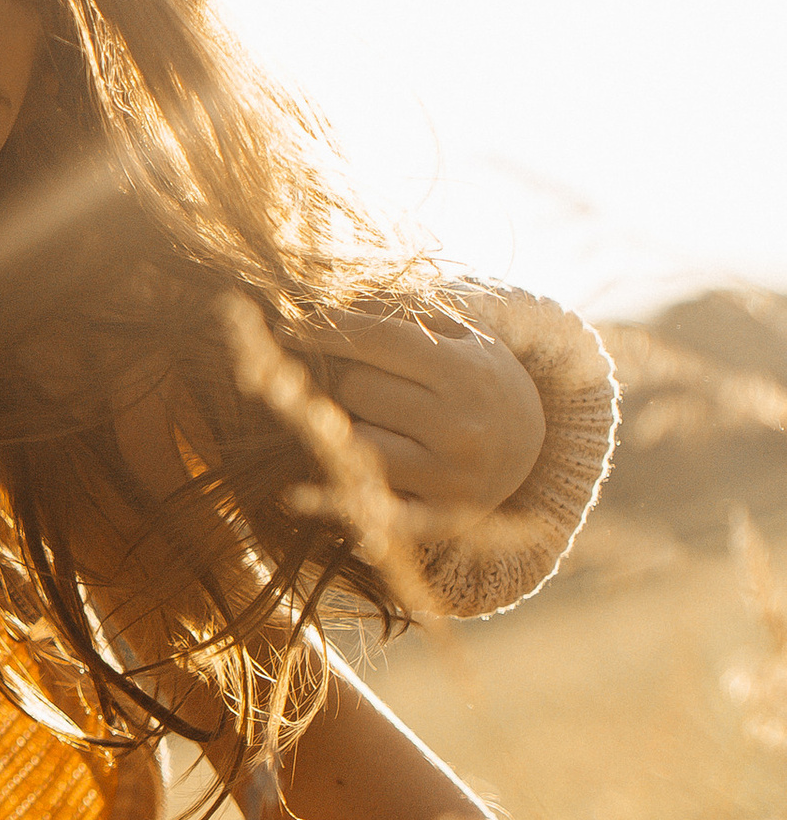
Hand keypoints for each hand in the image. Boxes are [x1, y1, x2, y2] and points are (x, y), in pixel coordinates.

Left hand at [308, 308, 546, 536]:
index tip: (289, 324)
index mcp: (467, 374)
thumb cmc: (482, 384)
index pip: (379, 340)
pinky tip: (340, 470)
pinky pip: (362, 490)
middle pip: (356, 388)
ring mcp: (447, 477)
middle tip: (369, 382)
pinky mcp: (432, 518)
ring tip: (380, 421)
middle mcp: (460, 427)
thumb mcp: (464, 338)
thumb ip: (404, 314)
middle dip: (350, 378)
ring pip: (354, 437)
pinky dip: (346, 475)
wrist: (531, 458)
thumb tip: (332, 302)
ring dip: (352, 424)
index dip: (327, 329)